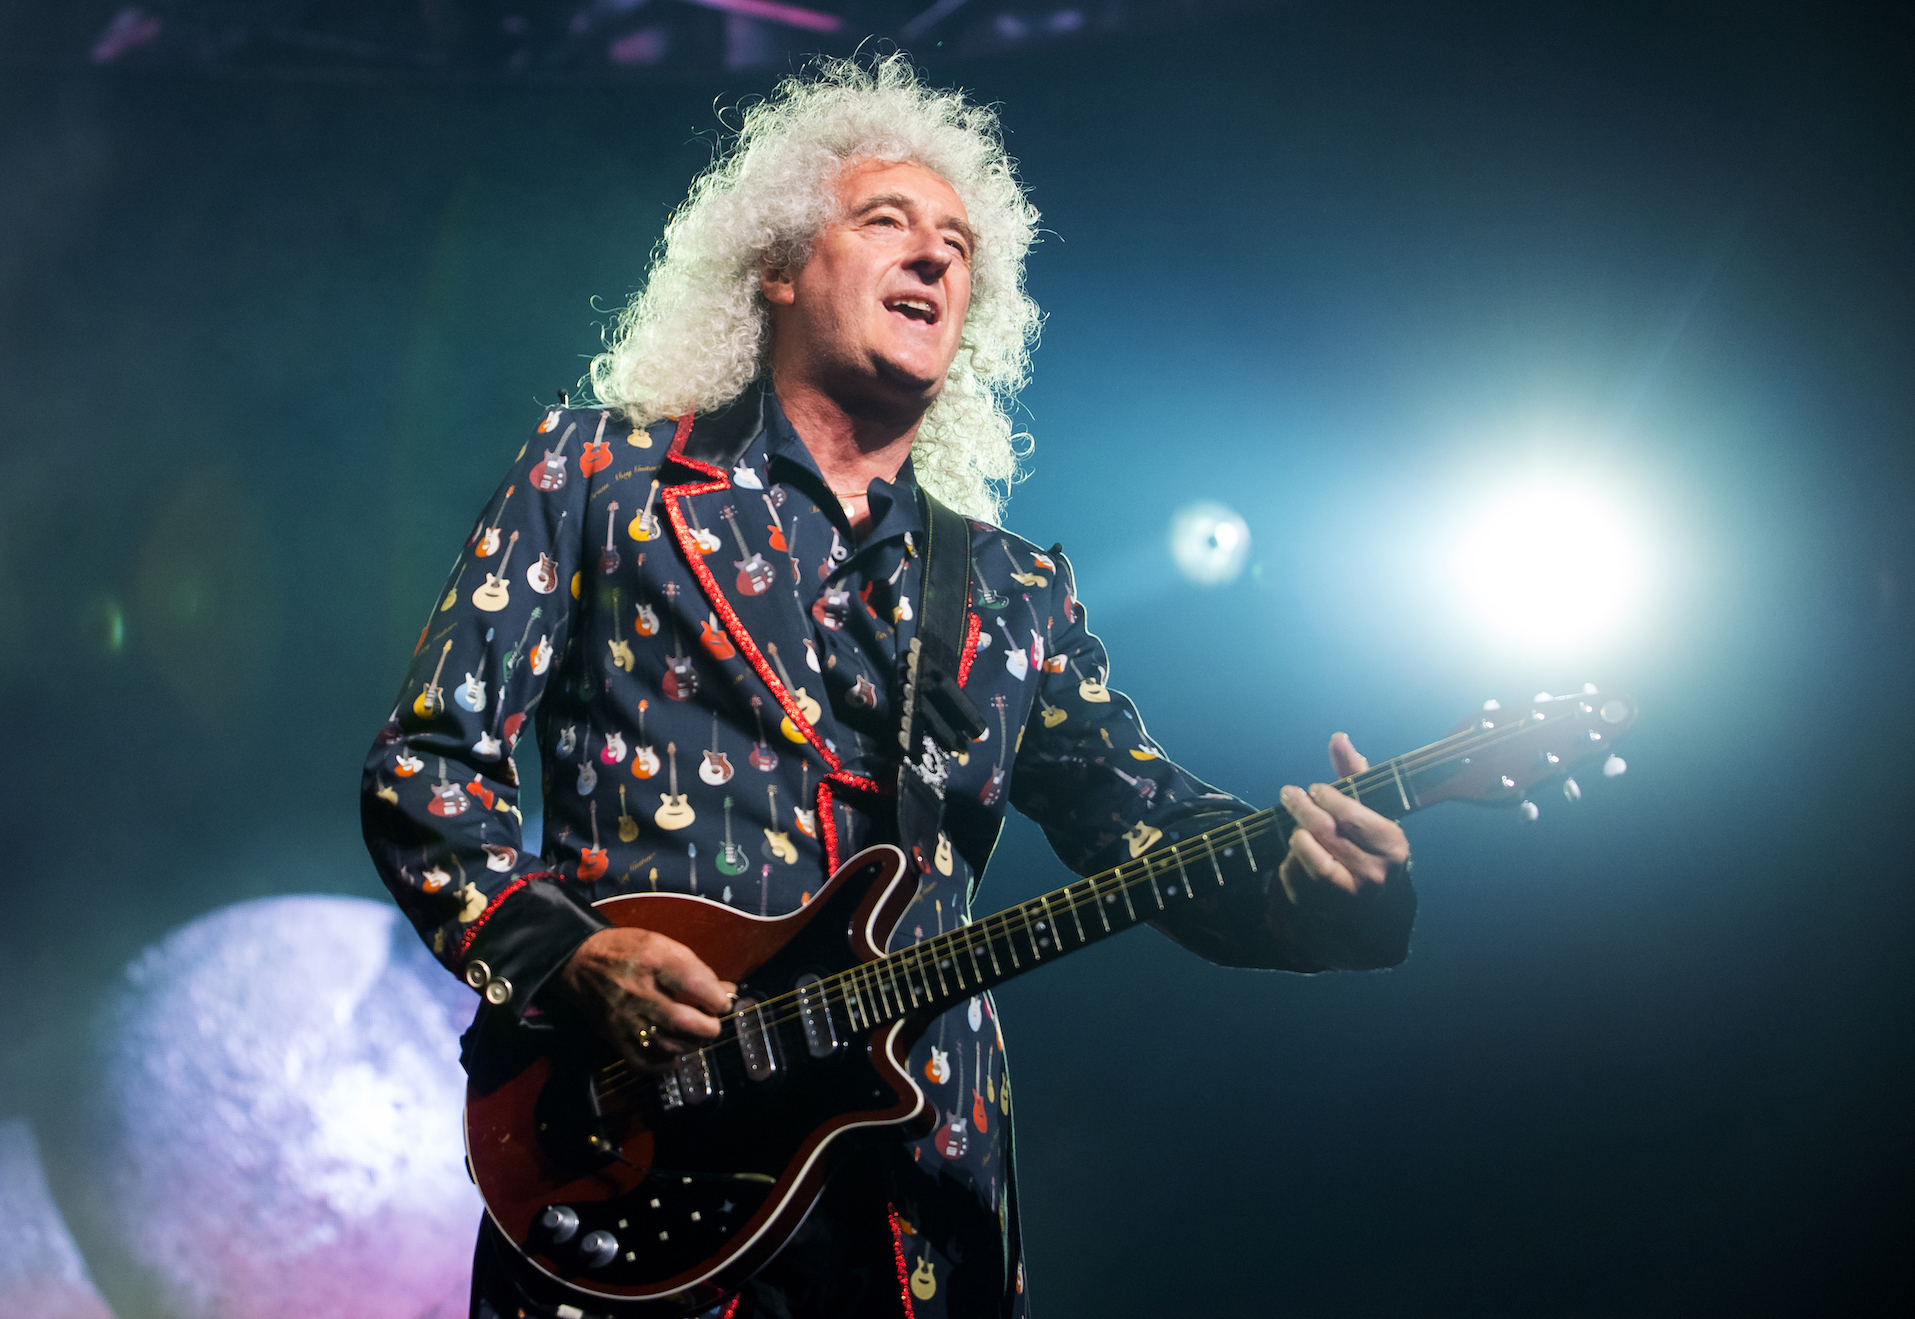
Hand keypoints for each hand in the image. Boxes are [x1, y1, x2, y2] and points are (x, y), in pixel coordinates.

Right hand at [557, 927, 735, 1064]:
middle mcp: (639, 993)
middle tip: (712, 1022)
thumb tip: (727, 992)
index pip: (695, 985)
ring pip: (668, 1046)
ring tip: (696, 1035)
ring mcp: (625, 1019)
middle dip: (709, 1026)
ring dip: (691, 1044)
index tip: (723, 1001)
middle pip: (684, 1022)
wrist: (582, 963)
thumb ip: (696, 969)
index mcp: (654, 962)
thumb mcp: (663, 945)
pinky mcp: (615, 1038)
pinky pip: (645, 1062)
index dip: (717, 998)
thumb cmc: (628, 951)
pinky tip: (675, 1052)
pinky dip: (666, 1063)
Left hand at [1275, 732, 1409, 904]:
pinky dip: (1288, 861)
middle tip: (1289, 794)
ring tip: (1296, 827)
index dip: (1326, 797)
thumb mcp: (1370, 810)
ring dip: (1296, 836)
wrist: (1370, 900)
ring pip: (1308, 856)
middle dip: (1301, 808)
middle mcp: (1375, 873)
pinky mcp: (1325, 909)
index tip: (1314, 789)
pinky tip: (1294, 853)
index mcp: (1392, 845)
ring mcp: (1350, 896)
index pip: (1349, 815)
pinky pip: (1293, 878)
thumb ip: (1354, 774)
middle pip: (1324, 832)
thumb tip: (1338, 738)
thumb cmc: (1367, 843)